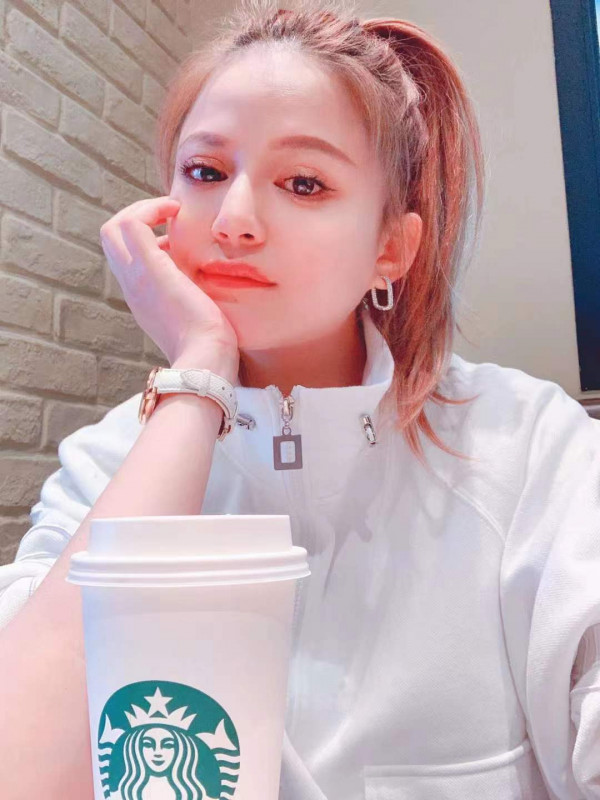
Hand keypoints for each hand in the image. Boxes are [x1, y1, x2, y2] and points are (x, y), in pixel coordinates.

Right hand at [99, 196, 239, 366]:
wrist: (206, 359)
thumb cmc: (210, 343)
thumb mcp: (196, 314)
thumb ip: (192, 295)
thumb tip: (203, 278)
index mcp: (143, 297)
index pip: (126, 257)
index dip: (145, 237)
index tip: (173, 235)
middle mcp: (132, 286)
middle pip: (110, 239)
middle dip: (136, 217)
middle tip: (167, 214)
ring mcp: (136, 278)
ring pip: (113, 228)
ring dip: (141, 210)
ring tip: (172, 210)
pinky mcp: (148, 269)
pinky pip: (132, 224)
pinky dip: (150, 208)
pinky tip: (176, 210)